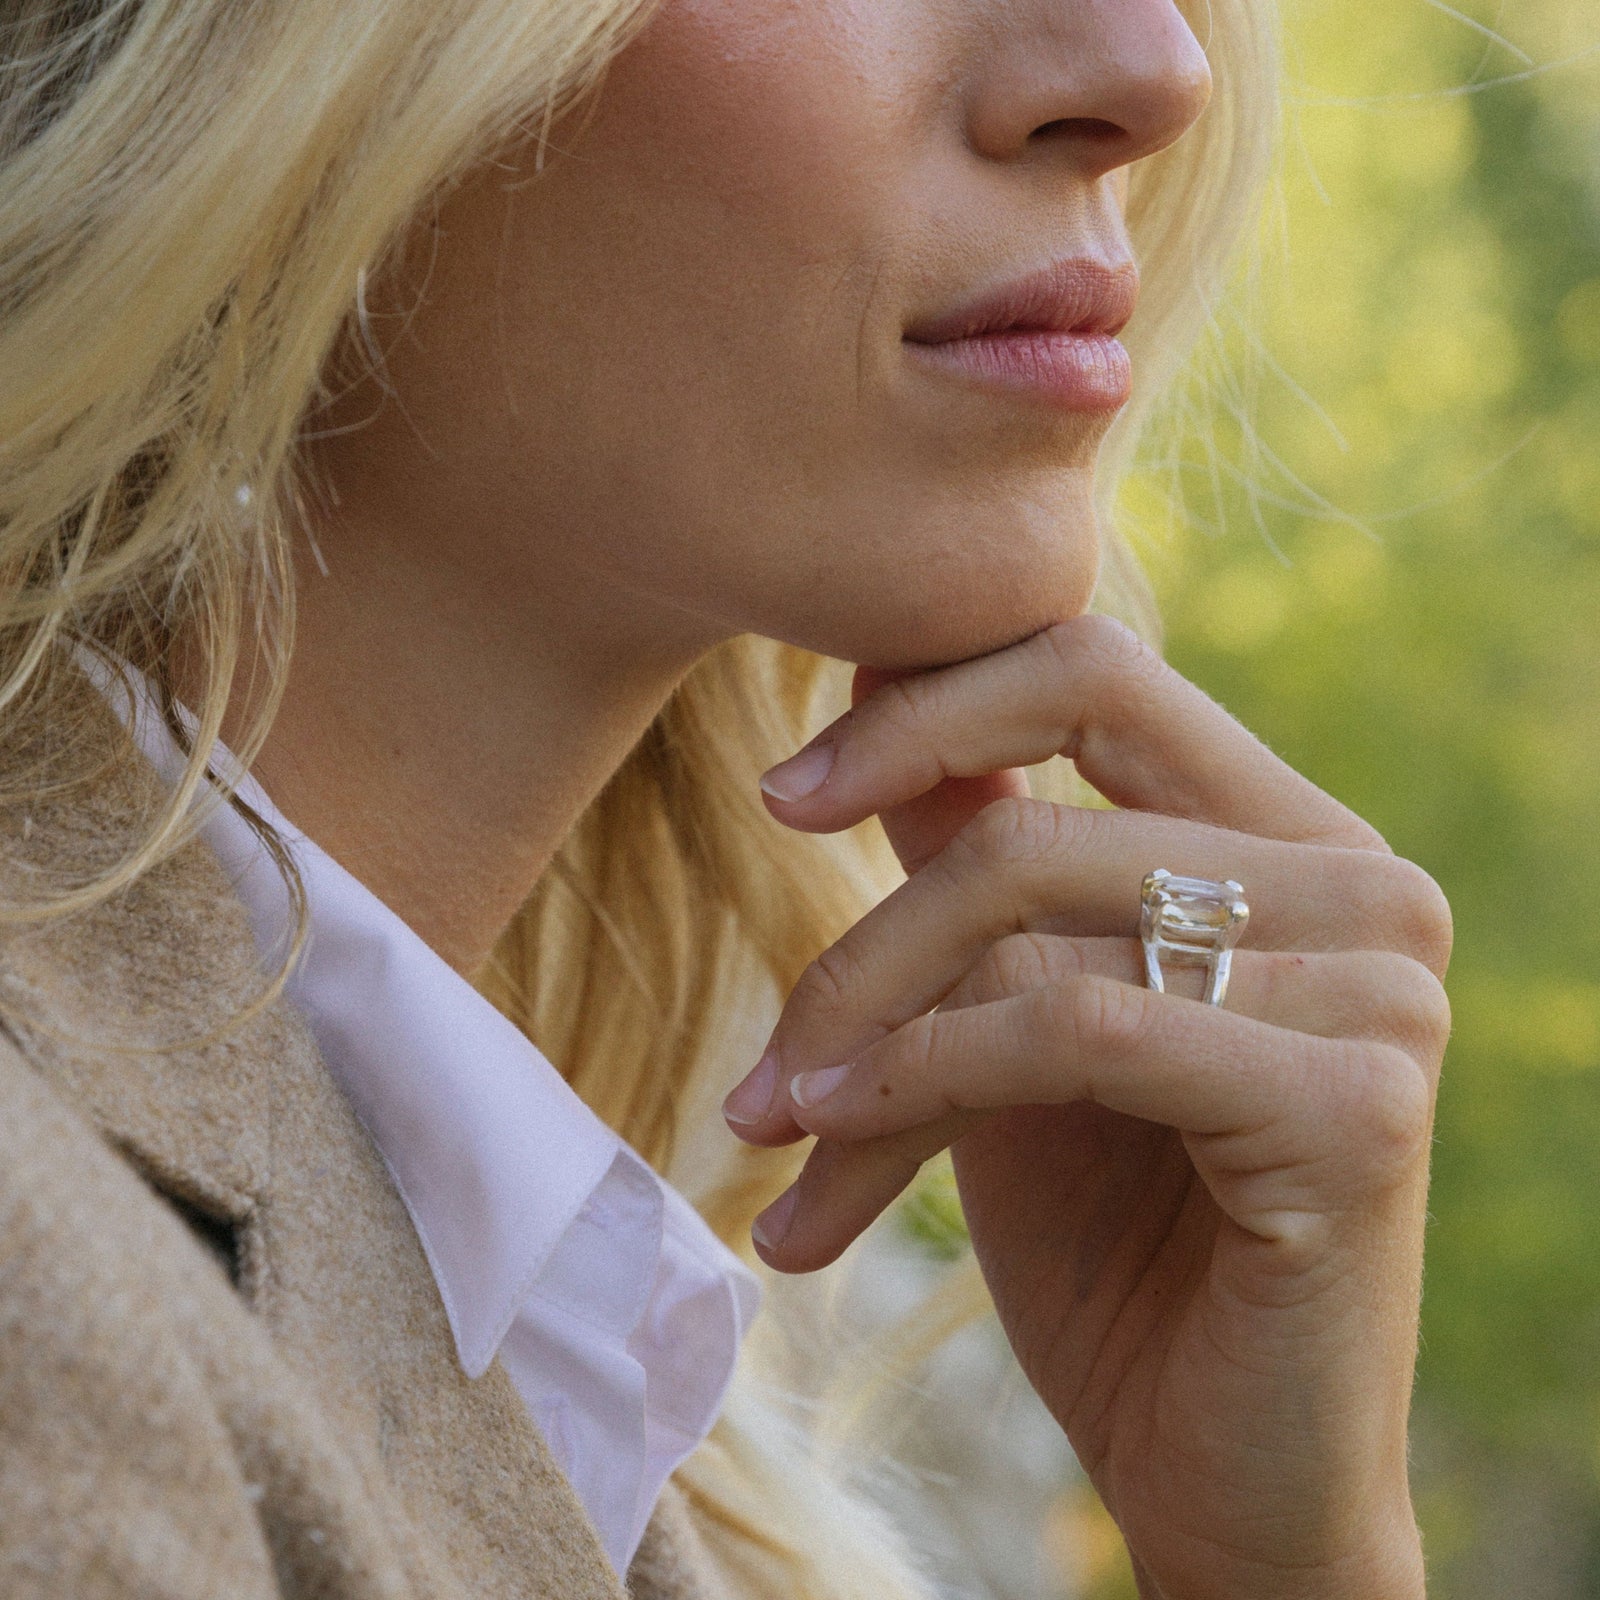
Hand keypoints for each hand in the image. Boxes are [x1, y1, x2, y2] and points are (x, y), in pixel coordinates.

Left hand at [721, 616, 1447, 1599]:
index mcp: (1288, 834)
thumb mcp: (1016, 1013)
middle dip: (862, 949)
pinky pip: (1071, 1031)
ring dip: (863, 1045)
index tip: (786, 791)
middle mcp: (1363, 882)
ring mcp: (1378, 988)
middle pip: (1032, 824)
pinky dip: (918, 1089)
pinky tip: (828, 1183)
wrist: (1219, 1462)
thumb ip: (978, 848)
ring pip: (1028, 930)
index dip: (924, 709)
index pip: (1093, 673)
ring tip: (775, 1140)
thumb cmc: (1110, 1234)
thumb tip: (879, 674)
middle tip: (762, 1063)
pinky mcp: (1359, 1105)